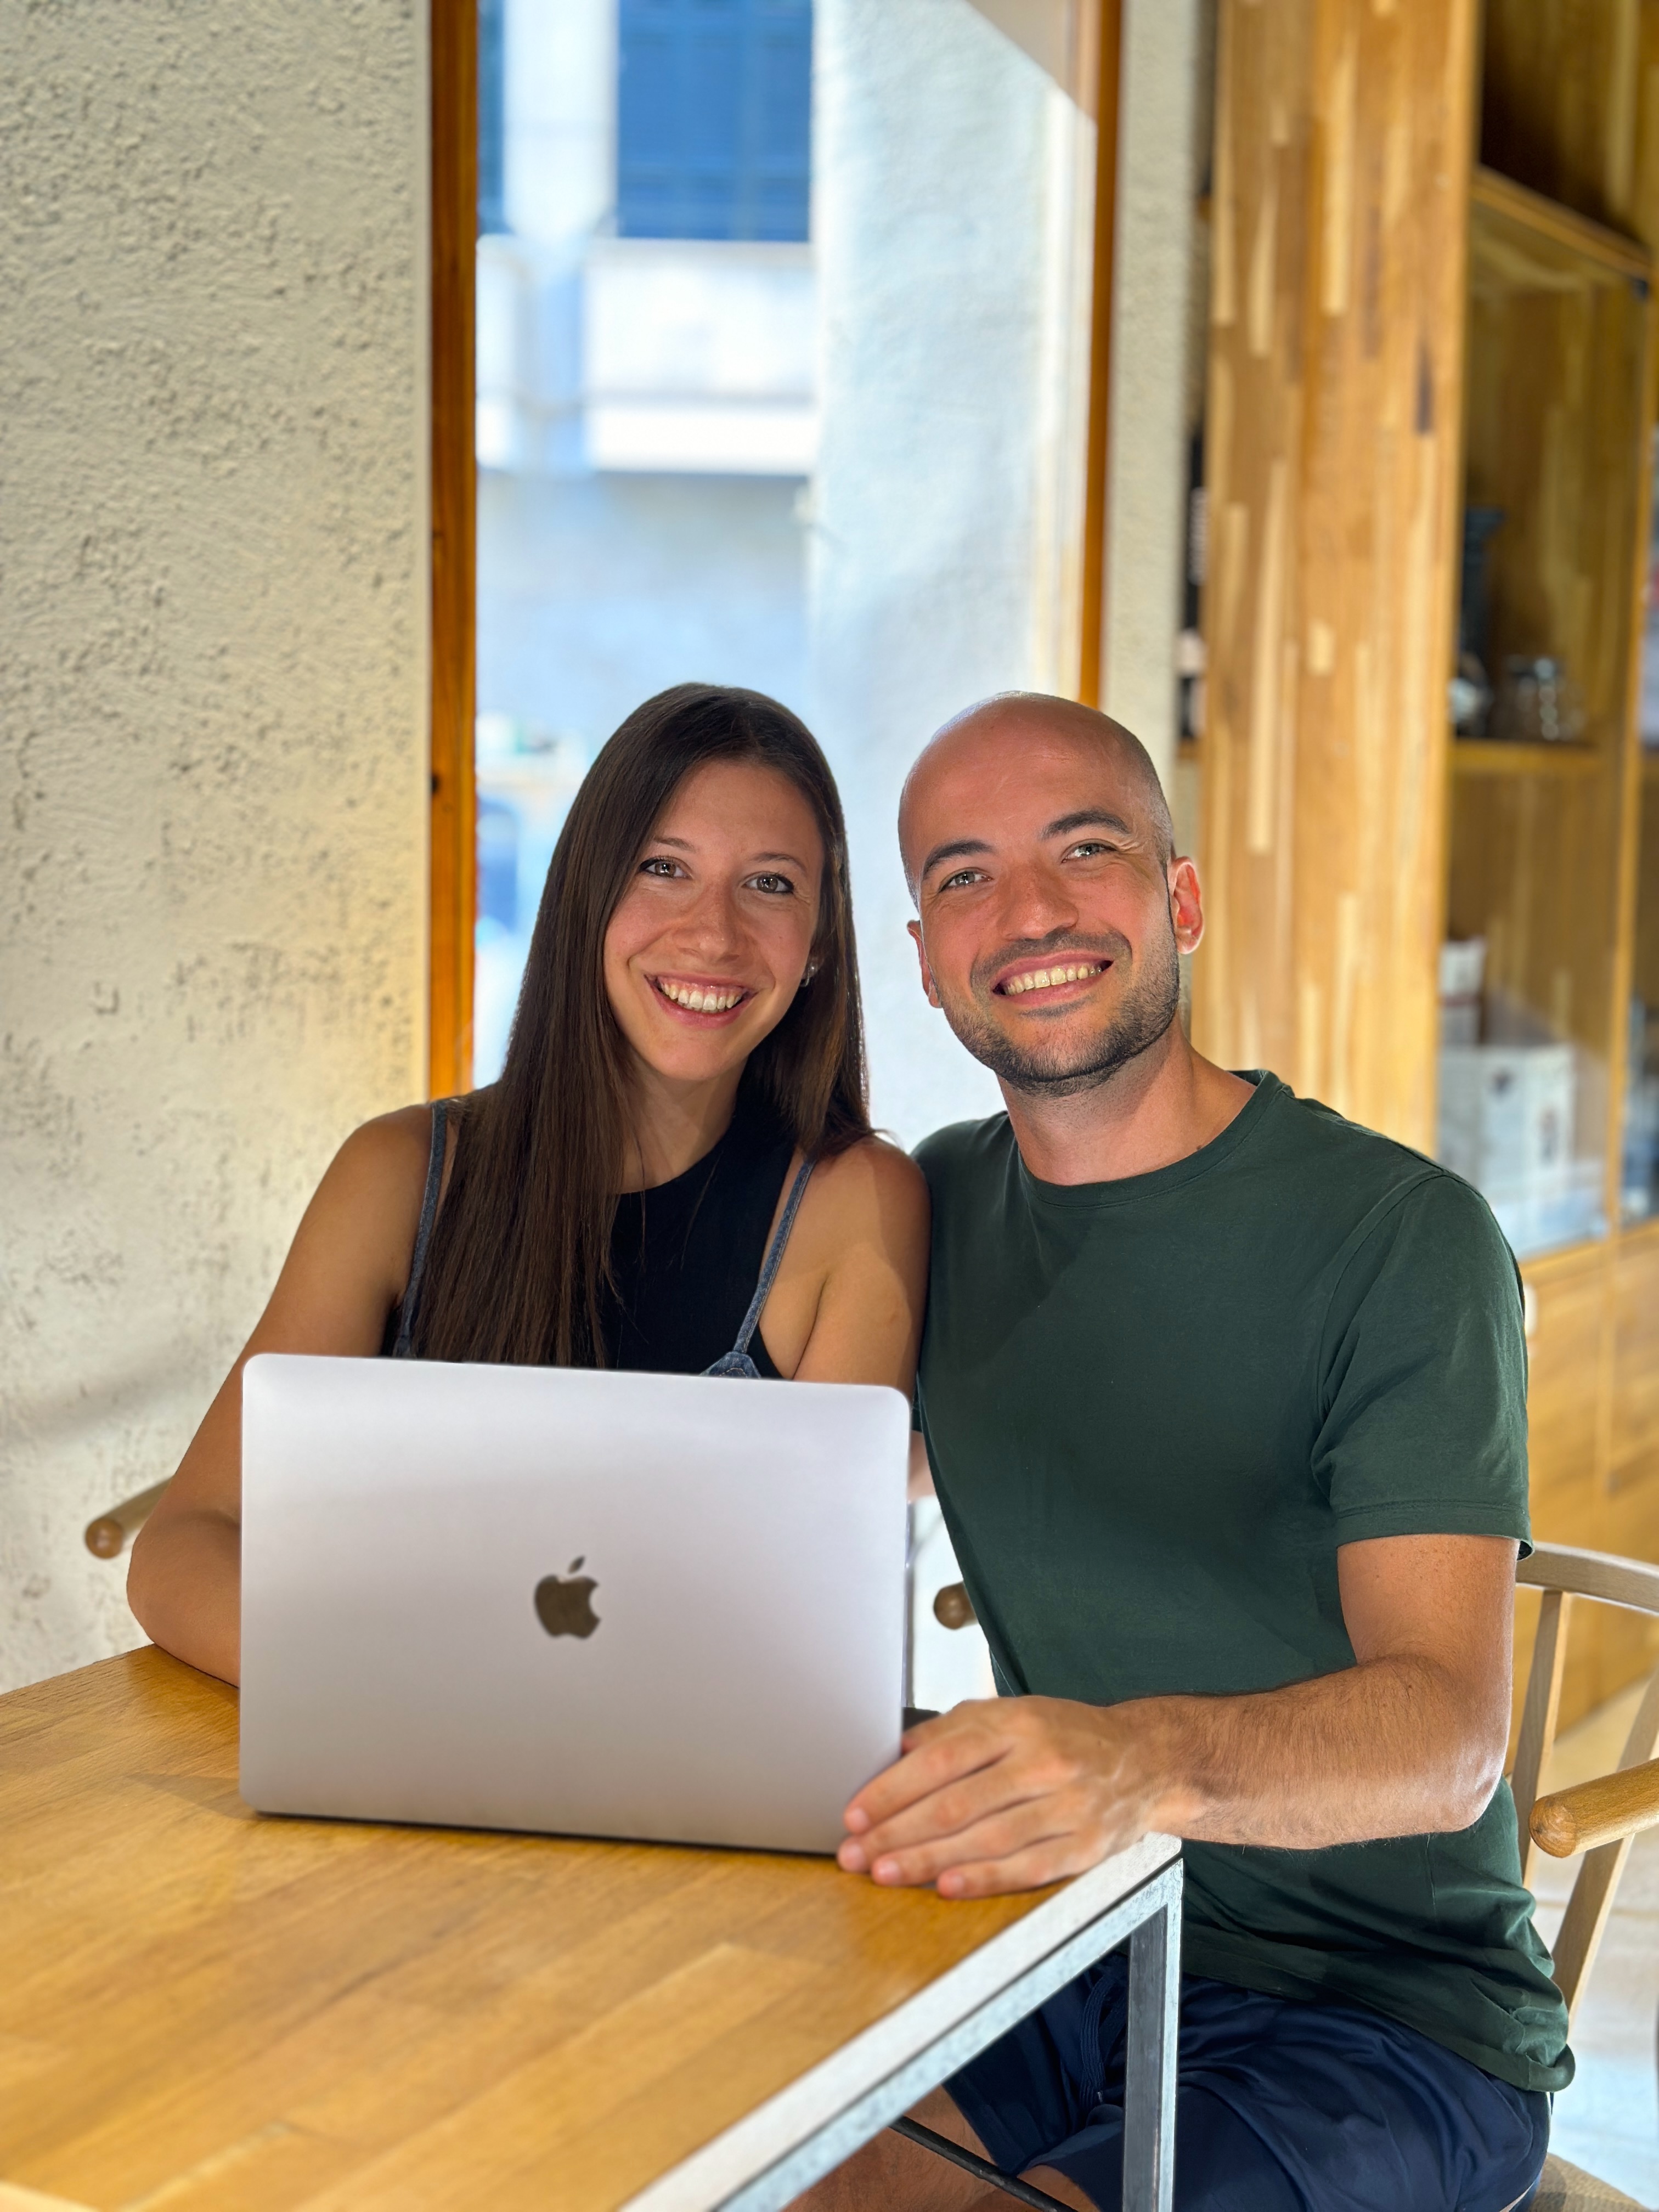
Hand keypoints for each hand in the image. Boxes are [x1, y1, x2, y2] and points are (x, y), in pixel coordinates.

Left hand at [837, 1695, 1167, 1897]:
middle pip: (957, 1804)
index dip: (893, 1789)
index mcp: (1017, 1723)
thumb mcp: (1011, 1713)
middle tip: (855, 1854)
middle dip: (897, 1832)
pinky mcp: (1086, 1846)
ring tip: (885, 1874)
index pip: (942, 1760)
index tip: (855, 1813)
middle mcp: (1042, 1762)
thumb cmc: (1065, 1736)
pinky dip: (984, 1880)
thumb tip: (898, 1751)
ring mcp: (1068, 1806)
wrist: (1145, 1760)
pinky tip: (946, 1887)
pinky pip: (1027, 1868)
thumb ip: (954, 1730)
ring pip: (986, 1839)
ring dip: (927, 1861)